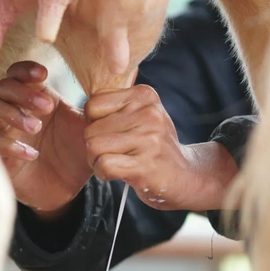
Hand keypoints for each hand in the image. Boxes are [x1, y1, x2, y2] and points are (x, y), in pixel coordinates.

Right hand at [0, 61, 91, 216]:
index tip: (43, 74)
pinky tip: (32, 154)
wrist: (67, 189)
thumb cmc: (75, 153)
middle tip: (47, 107)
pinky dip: (10, 145)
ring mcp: (3, 131)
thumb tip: (99, 92)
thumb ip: (90, 109)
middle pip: (3, 86)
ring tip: (37, 127)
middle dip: (22, 92)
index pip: (19, 73)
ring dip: (11, 112)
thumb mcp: (87, 130)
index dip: (26, 69)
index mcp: (35, 97)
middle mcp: (14, 110)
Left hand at [84, 85, 237, 210]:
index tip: (112, 134)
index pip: (93, 104)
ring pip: (93, 146)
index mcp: (144, 95)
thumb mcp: (141, 114)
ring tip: (116, 163)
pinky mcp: (145, 164)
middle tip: (114, 153)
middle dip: (93, 146)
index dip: (94, 123)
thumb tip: (85, 103)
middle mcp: (148, 113)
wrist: (184, 175)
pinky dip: (104, 173)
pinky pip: (104, 165)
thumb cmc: (153, 146)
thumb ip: (116, 105)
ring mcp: (149, 139)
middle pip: (90, 128)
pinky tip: (118, 174)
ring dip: (97, 161)